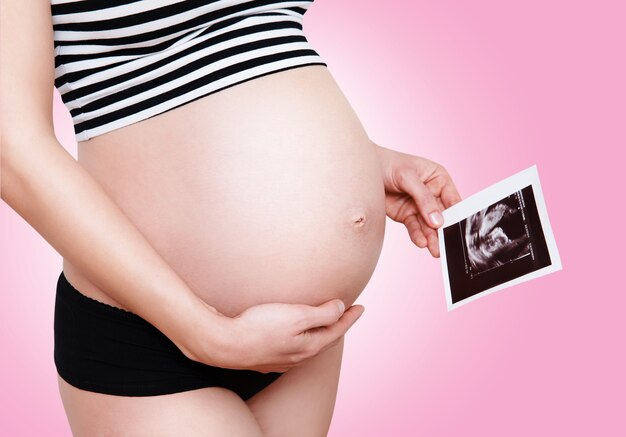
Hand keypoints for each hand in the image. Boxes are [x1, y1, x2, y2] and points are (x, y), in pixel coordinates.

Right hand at [188, 299, 363, 372]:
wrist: (224, 344)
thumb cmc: (259, 327)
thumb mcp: (296, 316)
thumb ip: (321, 313)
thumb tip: (341, 309)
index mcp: (309, 347)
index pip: (337, 330)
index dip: (350, 317)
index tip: (361, 306)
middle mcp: (298, 357)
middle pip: (326, 340)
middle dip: (339, 326)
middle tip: (349, 314)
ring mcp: (282, 360)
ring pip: (310, 346)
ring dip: (321, 333)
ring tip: (326, 323)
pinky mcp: (267, 358)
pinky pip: (294, 348)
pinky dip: (303, 339)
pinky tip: (297, 336)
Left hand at [373, 142, 462, 256]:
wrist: (364, 173)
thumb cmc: (388, 164)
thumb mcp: (408, 177)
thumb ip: (424, 198)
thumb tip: (438, 221)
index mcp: (438, 178)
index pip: (452, 198)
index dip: (457, 214)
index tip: (458, 228)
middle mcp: (432, 194)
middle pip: (442, 215)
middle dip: (444, 230)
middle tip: (447, 245)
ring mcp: (419, 206)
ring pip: (429, 225)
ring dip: (432, 238)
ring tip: (436, 250)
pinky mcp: (406, 216)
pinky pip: (414, 228)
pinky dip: (418, 236)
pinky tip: (422, 242)